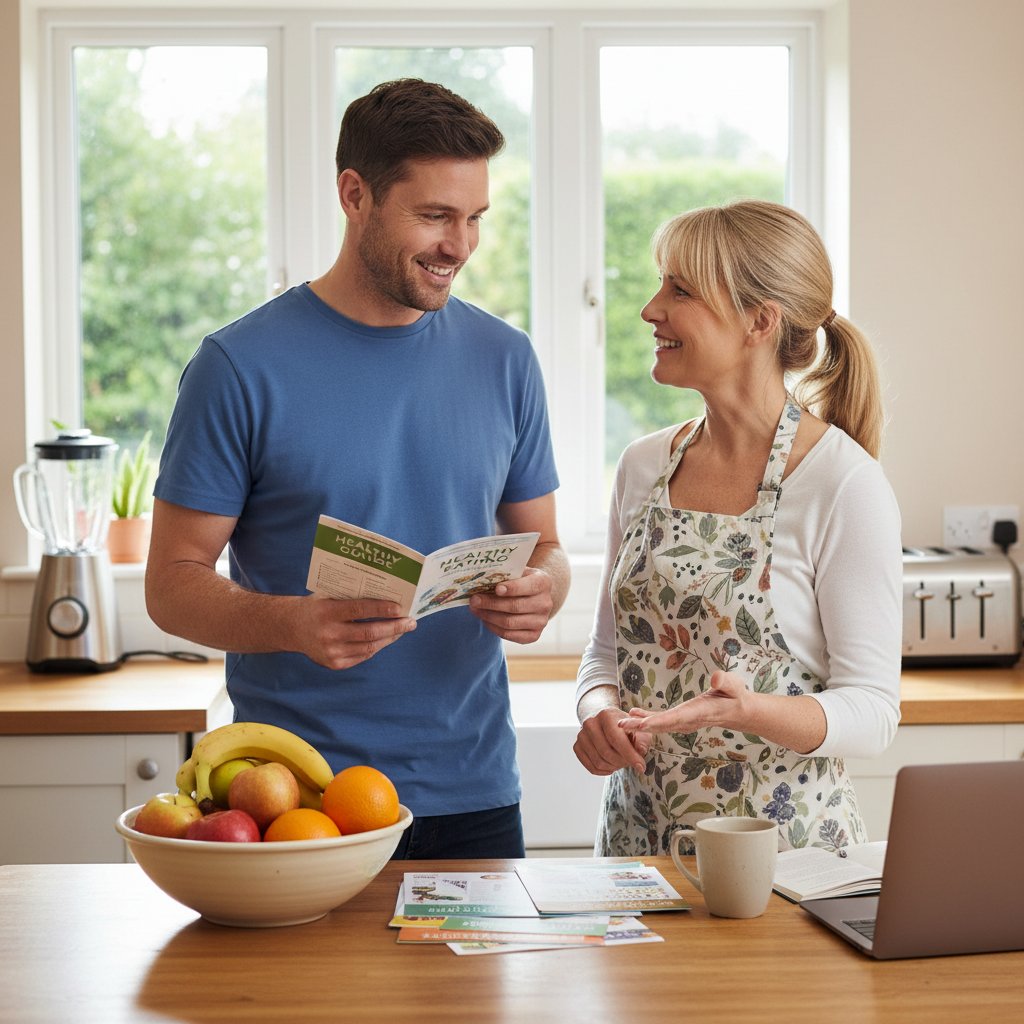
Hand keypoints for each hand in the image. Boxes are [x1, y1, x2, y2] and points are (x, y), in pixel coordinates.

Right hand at [295, 597, 415, 670]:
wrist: (290, 627)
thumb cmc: (317, 606)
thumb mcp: (329, 596)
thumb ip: (352, 596)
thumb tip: (387, 595)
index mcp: (327, 612)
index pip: (361, 609)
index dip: (383, 609)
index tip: (401, 608)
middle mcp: (328, 634)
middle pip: (369, 632)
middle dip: (394, 627)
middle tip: (411, 621)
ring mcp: (331, 652)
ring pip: (369, 647)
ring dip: (390, 638)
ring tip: (403, 629)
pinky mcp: (334, 664)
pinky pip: (363, 656)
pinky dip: (377, 646)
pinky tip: (386, 638)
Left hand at [468, 567, 553, 643]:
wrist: (535, 597)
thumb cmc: (521, 581)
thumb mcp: (518, 572)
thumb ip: (505, 575)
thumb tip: (482, 579)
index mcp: (543, 583)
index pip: (528, 586)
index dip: (512, 588)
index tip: (496, 589)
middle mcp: (545, 603)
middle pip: (515, 606)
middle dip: (491, 603)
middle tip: (474, 600)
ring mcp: (541, 622)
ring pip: (509, 622)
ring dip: (488, 616)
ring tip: (475, 609)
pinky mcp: (534, 635)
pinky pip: (509, 635)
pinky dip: (493, 627)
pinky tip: (484, 619)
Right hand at [574, 707, 649, 775]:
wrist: (605, 721)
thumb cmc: (624, 727)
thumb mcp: (637, 728)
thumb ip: (642, 739)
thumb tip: (640, 750)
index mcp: (606, 715)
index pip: (616, 739)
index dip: (630, 755)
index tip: (640, 767)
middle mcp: (590, 723)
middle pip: (606, 752)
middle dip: (622, 762)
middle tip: (631, 763)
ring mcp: (581, 735)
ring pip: (598, 762)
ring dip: (614, 767)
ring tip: (621, 762)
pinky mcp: (577, 746)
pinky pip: (591, 767)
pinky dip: (604, 771)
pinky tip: (611, 766)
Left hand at [618, 670, 747, 736]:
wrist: (738, 710)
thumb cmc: (735, 695)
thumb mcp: (733, 685)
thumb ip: (725, 682)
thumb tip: (716, 678)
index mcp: (697, 712)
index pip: (674, 719)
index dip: (657, 722)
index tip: (640, 725)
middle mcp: (687, 720)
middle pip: (661, 725)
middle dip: (640, 726)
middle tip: (619, 726)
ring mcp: (683, 722)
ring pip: (659, 724)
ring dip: (639, 724)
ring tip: (620, 722)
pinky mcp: (681, 718)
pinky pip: (662, 720)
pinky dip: (647, 718)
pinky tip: (634, 714)